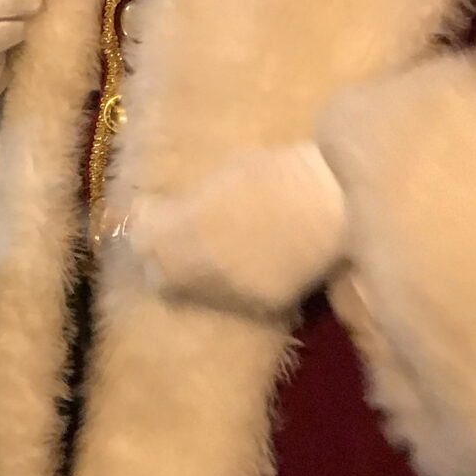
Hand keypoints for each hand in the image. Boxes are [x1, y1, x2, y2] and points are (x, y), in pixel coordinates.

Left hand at [115, 143, 347, 315]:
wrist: (335, 198)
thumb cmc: (281, 171)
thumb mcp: (224, 175)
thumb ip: (192, 201)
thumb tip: (172, 211)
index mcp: (183, 223)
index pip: (140, 240)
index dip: (146, 228)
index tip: (155, 215)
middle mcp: (198, 264)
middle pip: (159, 275)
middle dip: (164, 258)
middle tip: (181, 239)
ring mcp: (229, 290)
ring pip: (196, 292)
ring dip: (200, 274)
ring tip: (223, 251)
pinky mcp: (261, 305)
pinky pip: (235, 300)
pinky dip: (238, 286)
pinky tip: (255, 265)